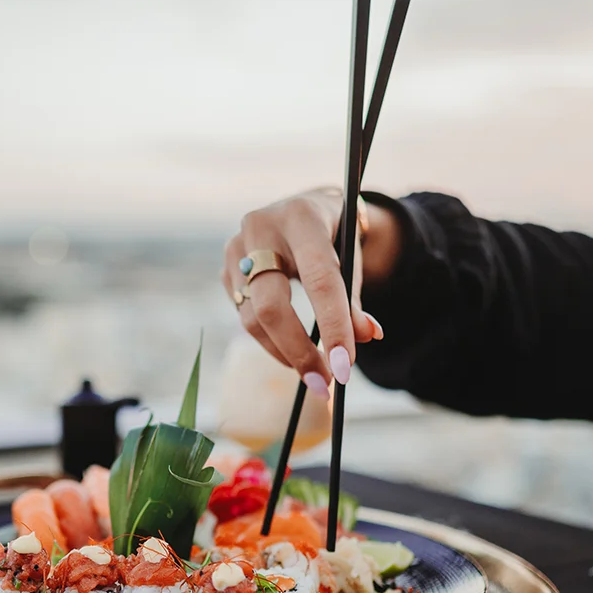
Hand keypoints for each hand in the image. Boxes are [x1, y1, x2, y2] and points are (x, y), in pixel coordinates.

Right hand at [222, 187, 384, 395]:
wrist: (305, 208)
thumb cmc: (334, 236)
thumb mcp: (352, 256)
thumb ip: (355, 298)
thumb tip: (368, 337)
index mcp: (302, 217)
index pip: (319, 280)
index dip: (333, 326)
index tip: (344, 367)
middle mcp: (260, 228)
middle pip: (271, 306)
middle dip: (299, 351)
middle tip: (324, 383)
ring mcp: (236, 249)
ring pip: (253, 318)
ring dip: (284, 353)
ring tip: (312, 371)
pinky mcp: (225, 268)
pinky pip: (245, 316)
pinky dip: (271, 339)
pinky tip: (289, 344)